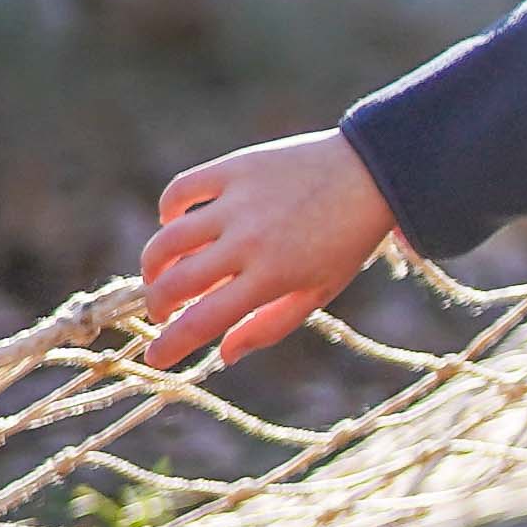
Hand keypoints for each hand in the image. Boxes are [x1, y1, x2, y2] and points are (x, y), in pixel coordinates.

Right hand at [140, 132, 403, 369]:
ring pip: (168, 240)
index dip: (170, 345)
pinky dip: (168, 209)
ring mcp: (239, 202)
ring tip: (162, 273)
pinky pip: (180, 190)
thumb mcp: (320, 290)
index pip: (203, 321)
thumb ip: (270, 325)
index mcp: (272, 276)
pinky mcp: (235, 168)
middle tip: (163, 311)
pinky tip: (174, 223)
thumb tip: (224, 354)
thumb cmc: (347, 240)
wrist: (373, 173)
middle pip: (175, 283)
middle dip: (157, 306)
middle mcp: (250, 240)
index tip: (155, 358)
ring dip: (153, 264)